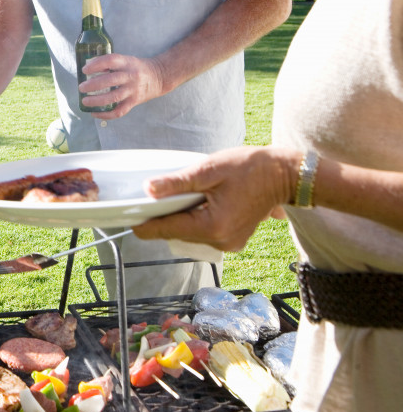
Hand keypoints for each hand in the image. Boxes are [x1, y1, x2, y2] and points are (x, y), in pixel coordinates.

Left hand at [79, 53, 163, 118]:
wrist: (160, 77)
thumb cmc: (137, 68)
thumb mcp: (127, 60)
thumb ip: (111, 64)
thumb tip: (87, 69)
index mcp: (127, 63)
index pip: (110, 61)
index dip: (96, 65)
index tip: (84, 70)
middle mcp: (131, 76)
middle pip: (110, 80)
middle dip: (93, 85)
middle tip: (81, 87)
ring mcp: (133, 90)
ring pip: (113, 97)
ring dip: (96, 101)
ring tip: (85, 101)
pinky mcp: (134, 102)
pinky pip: (119, 111)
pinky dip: (105, 114)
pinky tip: (94, 113)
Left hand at [133, 146, 296, 250]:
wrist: (285, 175)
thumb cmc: (250, 168)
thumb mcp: (209, 169)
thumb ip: (177, 182)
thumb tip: (148, 189)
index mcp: (212, 226)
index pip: (166, 230)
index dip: (144, 222)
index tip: (128, 215)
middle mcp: (220, 241)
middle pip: (175, 234)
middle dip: (163, 217)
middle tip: (154, 196)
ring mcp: (228, 243)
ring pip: (187, 234)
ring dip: (179, 218)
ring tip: (179, 196)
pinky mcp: (232, 240)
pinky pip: (202, 233)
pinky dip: (193, 220)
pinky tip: (196, 202)